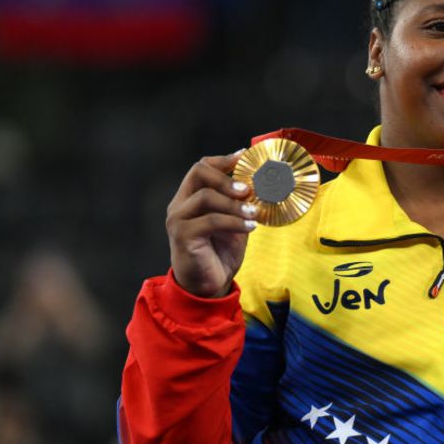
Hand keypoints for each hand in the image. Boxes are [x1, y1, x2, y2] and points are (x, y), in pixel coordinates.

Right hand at [166, 149, 255, 297]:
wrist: (207, 286)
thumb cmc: (219, 253)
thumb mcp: (235, 223)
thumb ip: (242, 204)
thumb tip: (265, 186)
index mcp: (190, 197)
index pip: (202, 167)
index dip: (224, 160)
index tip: (246, 157)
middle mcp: (180, 205)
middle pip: (198, 173)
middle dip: (226, 177)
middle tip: (248, 189)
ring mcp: (179, 219)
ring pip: (205, 196)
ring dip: (234, 203)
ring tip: (253, 213)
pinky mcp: (183, 236)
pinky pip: (210, 221)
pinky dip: (233, 222)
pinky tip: (249, 227)